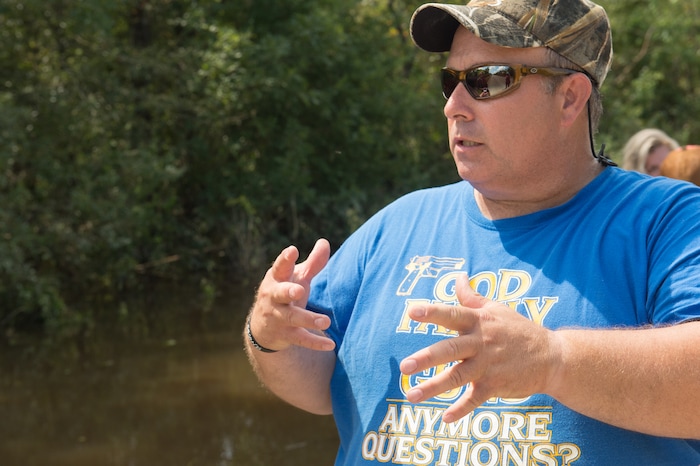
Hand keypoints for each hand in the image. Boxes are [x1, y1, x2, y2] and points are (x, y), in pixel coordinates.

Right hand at [247, 238, 335, 352]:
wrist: (263, 327)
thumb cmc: (285, 294)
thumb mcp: (297, 278)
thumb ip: (312, 263)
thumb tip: (324, 241)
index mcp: (277, 279)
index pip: (280, 267)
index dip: (285, 259)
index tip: (293, 250)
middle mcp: (274, 297)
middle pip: (279, 293)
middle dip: (288, 291)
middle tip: (299, 290)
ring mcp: (278, 317)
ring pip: (292, 318)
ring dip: (308, 319)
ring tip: (325, 321)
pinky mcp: (284, 335)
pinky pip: (300, 338)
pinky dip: (314, 342)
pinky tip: (330, 345)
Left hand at [399, 274, 559, 422]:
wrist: (553, 357)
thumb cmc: (519, 330)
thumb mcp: (497, 309)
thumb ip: (471, 297)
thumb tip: (458, 276)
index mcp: (478, 322)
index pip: (452, 315)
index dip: (432, 313)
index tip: (411, 312)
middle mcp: (481, 343)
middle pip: (450, 349)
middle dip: (426, 358)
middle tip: (404, 366)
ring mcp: (488, 365)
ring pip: (457, 376)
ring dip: (433, 387)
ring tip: (411, 395)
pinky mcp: (495, 385)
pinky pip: (474, 399)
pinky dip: (460, 409)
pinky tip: (445, 418)